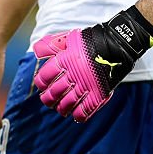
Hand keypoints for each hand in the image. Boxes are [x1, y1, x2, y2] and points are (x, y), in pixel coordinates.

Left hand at [31, 7, 152, 122]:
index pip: (45, 76)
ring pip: (67, 103)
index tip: (42, 85)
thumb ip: (50, 45)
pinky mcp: (98, 94)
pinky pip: (84, 110)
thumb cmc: (90, 41)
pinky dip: (78, 115)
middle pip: (54, 92)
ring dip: (61, 108)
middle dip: (48, 98)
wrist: (116, 44)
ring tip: (60, 109)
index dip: (41, 82)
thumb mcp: (68, 38)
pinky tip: (75, 114)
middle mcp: (73, 74)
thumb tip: (36, 52)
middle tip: (47, 100)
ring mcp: (86, 85)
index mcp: (64, 60)